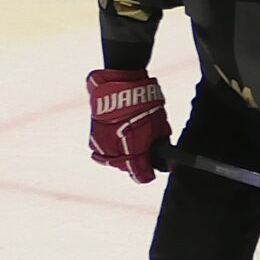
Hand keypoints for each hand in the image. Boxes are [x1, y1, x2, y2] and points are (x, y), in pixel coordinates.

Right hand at [87, 69, 168, 183]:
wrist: (120, 85)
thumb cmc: (144, 104)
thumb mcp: (159, 126)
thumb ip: (161, 146)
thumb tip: (166, 163)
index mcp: (132, 151)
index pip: (141, 175)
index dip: (149, 173)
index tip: (154, 172)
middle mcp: (114, 152)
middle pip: (126, 168)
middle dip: (136, 163)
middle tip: (145, 155)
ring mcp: (101, 145)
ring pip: (113, 160)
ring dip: (123, 156)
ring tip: (132, 146)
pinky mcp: (93, 137)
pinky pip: (104, 150)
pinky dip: (113, 148)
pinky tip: (120, 140)